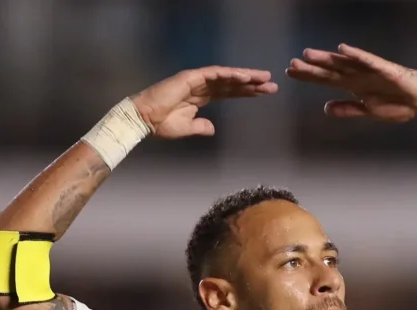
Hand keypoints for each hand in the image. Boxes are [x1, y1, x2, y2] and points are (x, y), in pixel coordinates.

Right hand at [131, 67, 277, 138]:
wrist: (144, 120)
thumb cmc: (161, 125)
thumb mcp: (186, 128)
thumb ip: (200, 127)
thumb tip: (212, 129)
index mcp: (201, 98)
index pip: (229, 93)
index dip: (247, 92)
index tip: (264, 93)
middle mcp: (202, 87)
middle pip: (232, 83)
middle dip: (252, 84)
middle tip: (272, 85)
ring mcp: (197, 80)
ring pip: (226, 76)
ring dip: (245, 77)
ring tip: (264, 78)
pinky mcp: (191, 77)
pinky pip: (214, 73)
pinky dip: (230, 74)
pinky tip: (244, 77)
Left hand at [286, 44, 416, 124]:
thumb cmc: (397, 104)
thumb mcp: (368, 111)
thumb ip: (347, 109)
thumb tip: (325, 109)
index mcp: (354, 86)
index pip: (326, 80)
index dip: (309, 76)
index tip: (290, 73)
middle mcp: (359, 76)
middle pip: (331, 70)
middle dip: (312, 68)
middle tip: (292, 63)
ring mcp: (372, 71)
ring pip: (345, 63)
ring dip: (327, 59)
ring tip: (309, 54)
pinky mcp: (386, 69)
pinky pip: (368, 61)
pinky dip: (356, 55)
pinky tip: (342, 50)